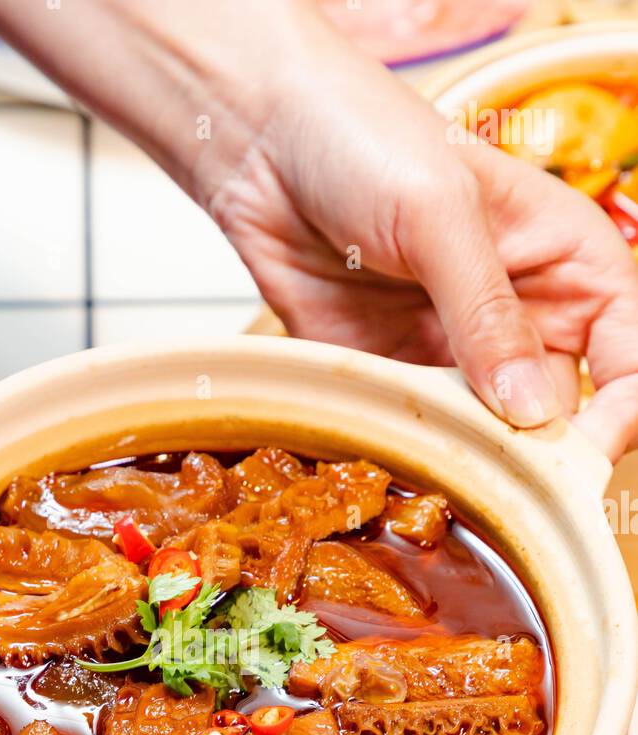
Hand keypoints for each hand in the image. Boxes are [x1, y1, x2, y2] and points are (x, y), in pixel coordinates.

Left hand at [0, 0, 637, 459]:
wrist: (258, 142)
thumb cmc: (361, 137)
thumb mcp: (440, 214)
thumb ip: (488, 313)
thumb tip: (531, 410)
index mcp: (565, 260)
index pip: (628, 350)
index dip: (622, 404)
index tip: (591, 444)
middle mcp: (519, 315)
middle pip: (557, 412)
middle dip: (537, 450)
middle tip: (506, 473)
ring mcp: (453, 353)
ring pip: (487, 436)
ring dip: (470, 459)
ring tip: (444, 459)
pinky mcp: (391, 378)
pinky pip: (417, 433)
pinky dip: (412, 450)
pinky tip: (396, 449)